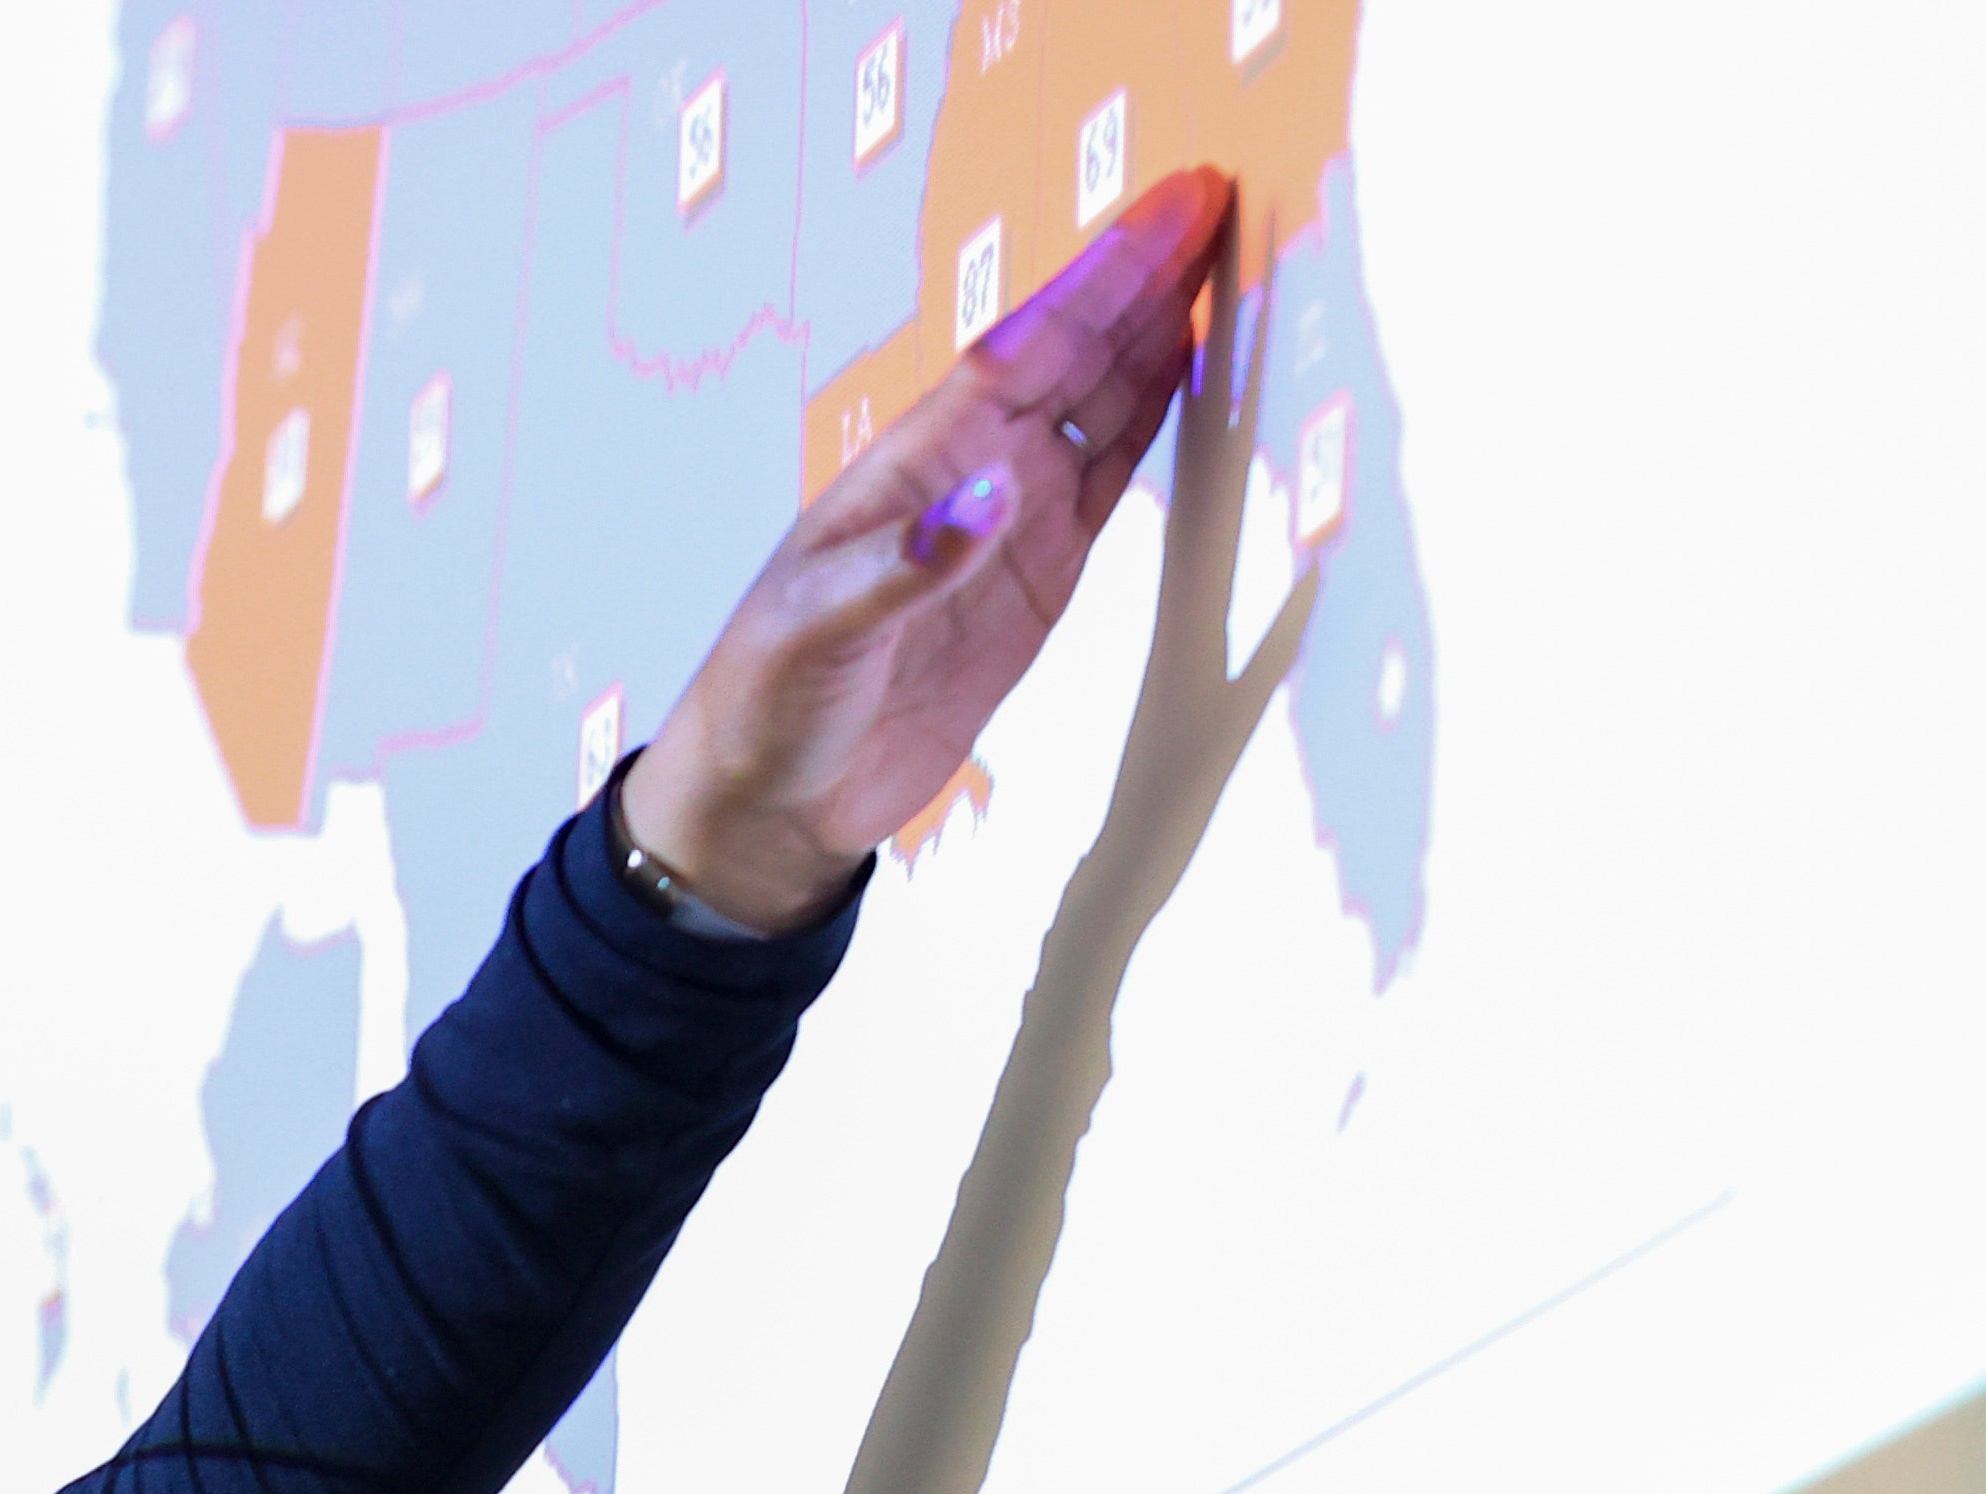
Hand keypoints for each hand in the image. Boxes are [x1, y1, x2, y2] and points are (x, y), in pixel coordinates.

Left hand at [623, 167, 1238, 930]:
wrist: (774, 796)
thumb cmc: (767, 701)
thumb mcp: (817, 632)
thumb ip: (904, 568)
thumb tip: (990, 498)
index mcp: (912, 469)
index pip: (1022, 350)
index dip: (1097, 283)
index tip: (1165, 218)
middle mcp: (967, 479)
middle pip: (1070, 357)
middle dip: (1140, 281)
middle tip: (1211, 205)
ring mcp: (1007, 525)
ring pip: (1097, 404)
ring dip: (1155, 335)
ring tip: (1218, 263)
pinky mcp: (1035, 579)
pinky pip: (1107, 480)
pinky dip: (1150, 421)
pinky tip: (1185, 369)